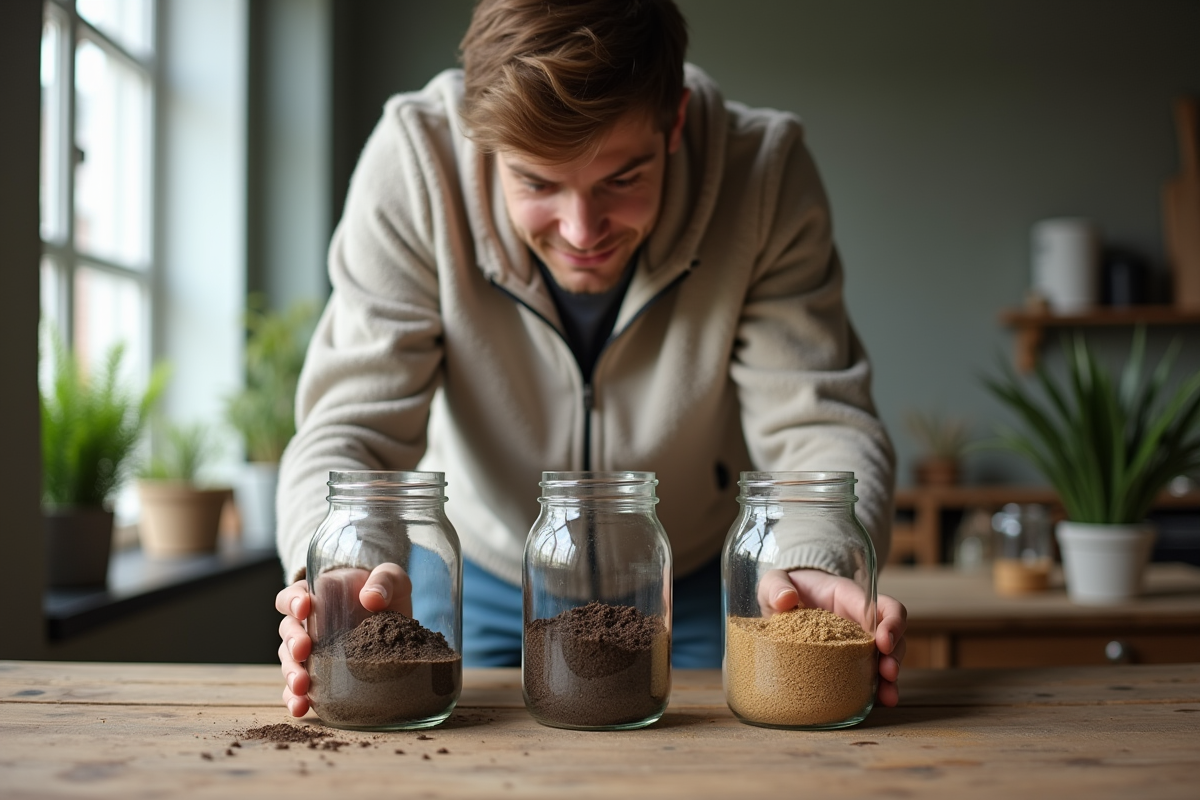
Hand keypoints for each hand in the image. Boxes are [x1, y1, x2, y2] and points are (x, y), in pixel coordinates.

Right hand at [275, 563, 412, 716]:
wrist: (395, 618)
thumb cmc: (384, 592)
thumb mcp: (391, 577)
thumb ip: (383, 581)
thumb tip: (371, 598)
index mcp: (316, 596)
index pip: (292, 597)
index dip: (293, 601)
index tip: (304, 608)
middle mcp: (307, 625)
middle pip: (287, 632)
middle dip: (292, 641)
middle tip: (303, 650)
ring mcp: (311, 652)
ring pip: (290, 662)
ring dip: (291, 674)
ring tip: (300, 687)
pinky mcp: (319, 675)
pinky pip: (299, 688)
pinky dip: (295, 698)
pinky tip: (300, 708)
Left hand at [757, 568, 906, 707]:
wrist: (780, 602)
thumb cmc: (784, 588)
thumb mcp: (774, 581)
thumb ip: (777, 586)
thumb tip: (786, 599)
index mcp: (848, 596)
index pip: (882, 606)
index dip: (891, 623)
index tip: (884, 642)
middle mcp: (860, 619)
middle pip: (893, 634)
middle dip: (895, 654)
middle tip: (888, 673)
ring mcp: (857, 640)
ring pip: (887, 656)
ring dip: (890, 676)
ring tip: (887, 695)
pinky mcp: (849, 659)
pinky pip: (869, 673)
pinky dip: (876, 687)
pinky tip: (878, 702)